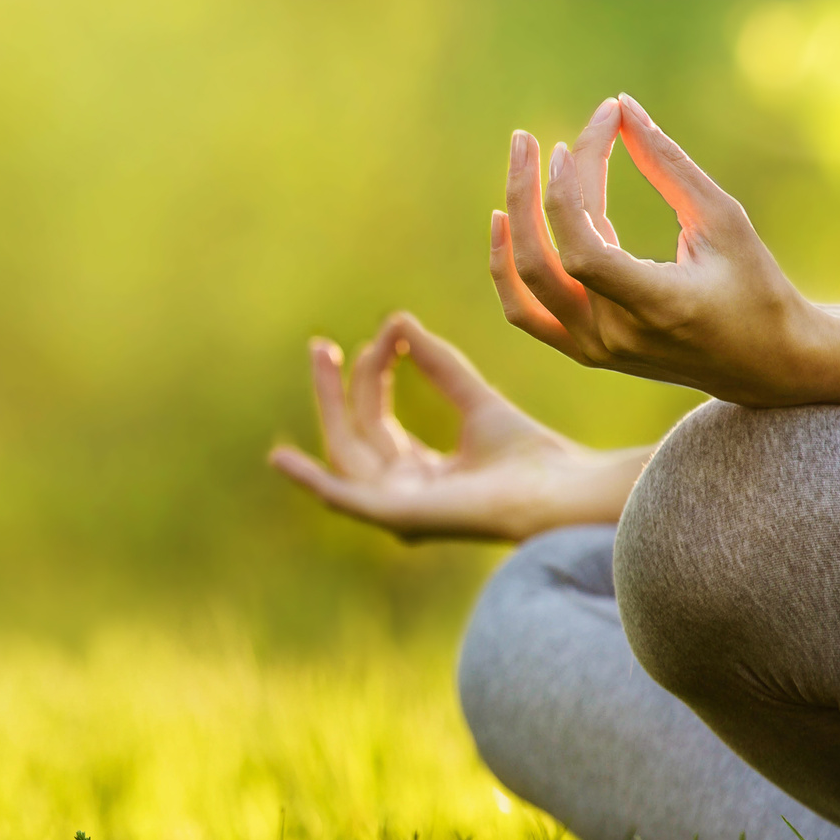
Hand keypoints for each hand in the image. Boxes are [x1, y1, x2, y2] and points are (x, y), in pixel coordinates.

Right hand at [268, 312, 648, 541]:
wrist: (557, 488)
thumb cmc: (531, 456)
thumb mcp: (476, 399)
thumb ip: (439, 366)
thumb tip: (399, 324)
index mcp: (423, 476)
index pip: (377, 422)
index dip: (373, 374)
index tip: (388, 333)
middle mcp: (404, 494)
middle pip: (354, 434)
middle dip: (335, 387)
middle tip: (320, 344)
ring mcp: (398, 508)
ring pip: (346, 450)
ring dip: (330, 401)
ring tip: (321, 353)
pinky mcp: (399, 516)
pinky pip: (342, 498)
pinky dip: (311, 481)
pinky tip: (282, 459)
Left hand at [490, 95, 830, 406]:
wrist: (765, 365)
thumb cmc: (755, 285)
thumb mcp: (723, 220)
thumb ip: (670, 166)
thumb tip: (624, 108)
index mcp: (657, 307)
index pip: (584, 253)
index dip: (566, 196)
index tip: (572, 144)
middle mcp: (616, 337)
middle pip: (544, 261)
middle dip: (528, 192)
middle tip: (525, 139)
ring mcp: (594, 350)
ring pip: (523, 288)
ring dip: (513, 225)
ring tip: (519, 165)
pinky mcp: (585, 351)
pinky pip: (526, 311)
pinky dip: (508, 268)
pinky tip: (505, 219)